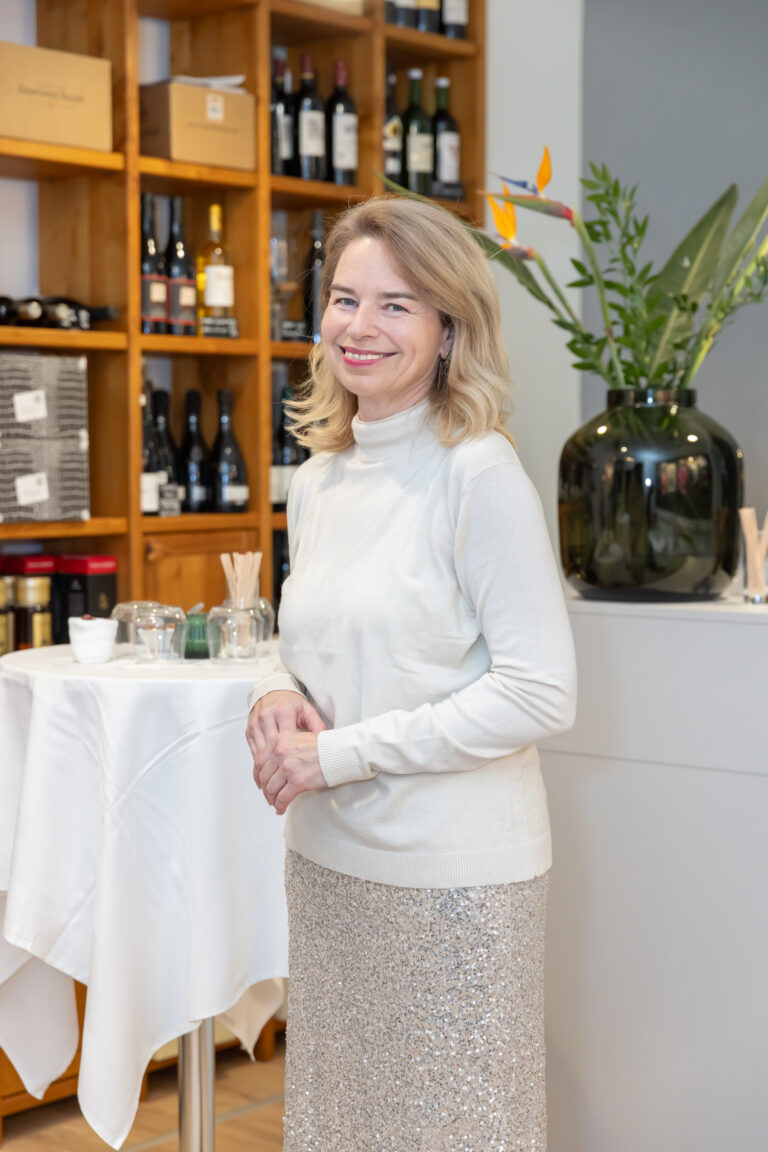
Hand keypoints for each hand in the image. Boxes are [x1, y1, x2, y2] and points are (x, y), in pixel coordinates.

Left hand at [247, 691, 327, 814]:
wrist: (339, 752)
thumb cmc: (323, 747)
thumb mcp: (297, 739)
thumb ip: (282, 749)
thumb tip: (272, 768)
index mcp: (279, 741)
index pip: (259, 761)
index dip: (257, 776)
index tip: (260, 783)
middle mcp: (280, 752)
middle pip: (264, 776)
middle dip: (265, 789)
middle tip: (269, 796)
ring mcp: (288, 766)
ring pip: (271, 788)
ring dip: (272, 799)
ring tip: (275, 803)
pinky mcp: (297, 781)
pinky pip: (282, 797)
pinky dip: (280, 805)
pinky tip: (281, 809)